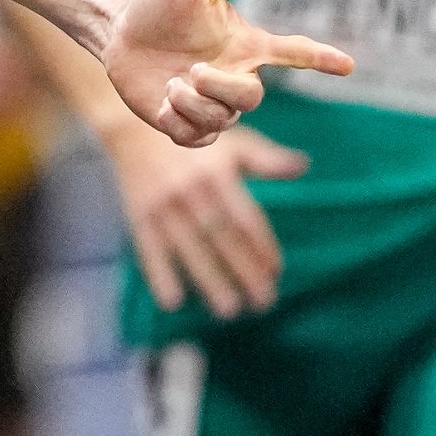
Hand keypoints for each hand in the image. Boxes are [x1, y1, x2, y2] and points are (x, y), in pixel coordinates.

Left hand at [103, 0, 352, 145]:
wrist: (117, 27)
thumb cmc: (161, 2)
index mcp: (246, 46)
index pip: (295, 53)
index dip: (321, 59)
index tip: (347, 64)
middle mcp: (234, 76)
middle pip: (252, 98)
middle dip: (223, 88)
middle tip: (194, 70)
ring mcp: (209, 102)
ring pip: (222, 121)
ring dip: (193, 101)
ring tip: (171, 82)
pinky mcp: (181, 122)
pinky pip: (195, 138)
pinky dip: (179, 122)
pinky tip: (163, 101)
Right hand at [105, 119, 305, 318]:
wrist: (133, 126)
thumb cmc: (193, 139)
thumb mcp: (231, 141)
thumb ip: (266, 158)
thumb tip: (303, 165)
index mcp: (218, 174)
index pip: (244, 217)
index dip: (261, 246)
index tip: (276, 272)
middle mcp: (190, 190)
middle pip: (220, 238)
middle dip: (242, 272)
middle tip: (263, 303)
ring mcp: (162, 205)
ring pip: (189, 248)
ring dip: (208, 280)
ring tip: (228, 310)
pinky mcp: (139, 215)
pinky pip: (149, 249)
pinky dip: (159, 275)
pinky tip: (172, 302)